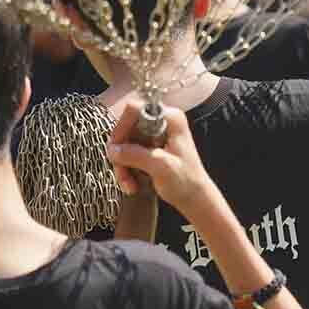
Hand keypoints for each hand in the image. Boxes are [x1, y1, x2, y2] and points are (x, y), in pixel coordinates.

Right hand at [106, 99, 219, 219]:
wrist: (195, 198)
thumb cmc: (187, 182)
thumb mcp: (160, 167)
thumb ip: (136, 155)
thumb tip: (112, 150)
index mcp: (170, 118)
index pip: (134, 110)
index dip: (122, 128)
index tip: (117, 149)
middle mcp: (162, 122)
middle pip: (126, 128)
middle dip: (122, 154)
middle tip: (123, 174)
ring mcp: (155, 135)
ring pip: (124, 143)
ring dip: (123, 166)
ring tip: (130, 185)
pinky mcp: (150, 148)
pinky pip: (128, 153)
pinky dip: (127, 169)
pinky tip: (133, 184)